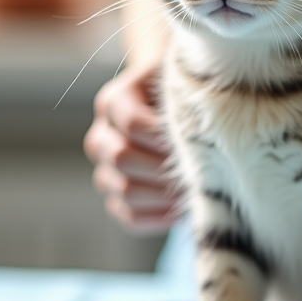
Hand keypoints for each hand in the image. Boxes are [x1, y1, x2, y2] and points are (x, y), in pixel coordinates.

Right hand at [84, 62, 179, 233]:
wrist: (184, 116)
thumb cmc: (187, 94)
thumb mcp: (184, 83)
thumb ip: (183, 94)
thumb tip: (193, 126)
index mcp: (114, 102)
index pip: (131, 124)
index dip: (164, 136)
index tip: (195, 140)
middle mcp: (102, 137)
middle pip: (122, 158)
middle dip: (164, 167)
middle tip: (199, 169)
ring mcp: (106, 171)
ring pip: (125, 191)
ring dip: (165, 195)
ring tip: (196, 189)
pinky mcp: (116, 199)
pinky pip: (130, 218)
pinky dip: (160, 217)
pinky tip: (185, 208)